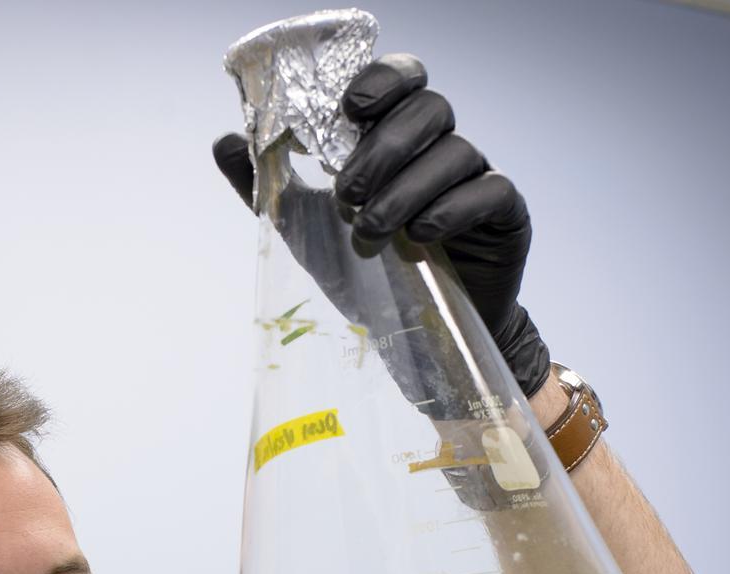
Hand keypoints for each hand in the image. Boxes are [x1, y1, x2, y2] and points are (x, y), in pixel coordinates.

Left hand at [213, 53, 549, 397]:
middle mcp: (441, 148)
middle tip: (347, 193)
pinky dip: (451, 208)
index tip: (347, 112)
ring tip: (371, 230)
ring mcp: (478, 178)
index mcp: (399, 138)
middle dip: (383, 147)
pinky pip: (490, 190)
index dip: (379, 81)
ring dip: (406, 187)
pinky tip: (420, 236)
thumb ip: (269, 187)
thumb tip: (225, 142)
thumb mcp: (306, 230)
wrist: (418, 339)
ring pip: (456, 150)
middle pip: (429, 107)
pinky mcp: (505, 216)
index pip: (402, 79)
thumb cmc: (368, 273)